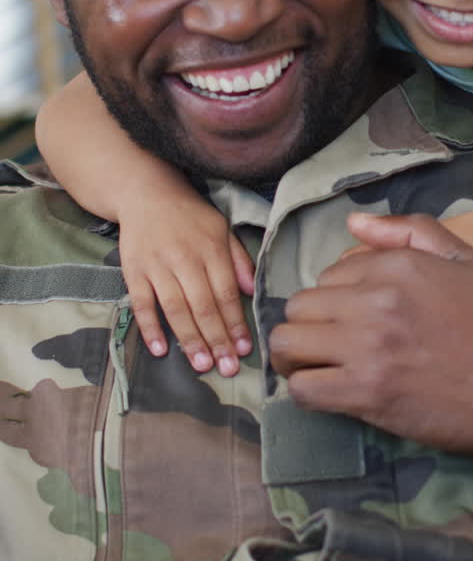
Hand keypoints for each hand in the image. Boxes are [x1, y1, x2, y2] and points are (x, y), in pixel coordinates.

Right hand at [118, 193, 254, 375]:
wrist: (145, 192)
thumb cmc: (189, 215)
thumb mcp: (221, 227)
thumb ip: (238, 259)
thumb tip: (252, 291)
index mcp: (211, 248)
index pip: (226, 293)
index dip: (235, 323)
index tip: (244, 349)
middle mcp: (185, 258)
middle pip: (203, 305)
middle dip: (216, 339)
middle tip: (227, 368)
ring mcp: (157, 265)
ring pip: (175, 308)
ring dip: (189, 339)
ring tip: (201, 365)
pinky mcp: (133, 270)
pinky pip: (141, 303)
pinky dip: (150, 327)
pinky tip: (159, 350)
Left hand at [270, 213, 472, 453]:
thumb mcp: (466, 259)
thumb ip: (409, 231)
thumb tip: (353, 222)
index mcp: (396, 265)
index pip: (328, 273)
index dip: (336, 296)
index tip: (355, 316)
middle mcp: (374, 301)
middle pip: (298, 307)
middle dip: (309, 324)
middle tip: (330, 343)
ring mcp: (367, 349)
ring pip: (288, 344)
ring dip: (298, 356)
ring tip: (319, 366)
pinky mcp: (367, 393)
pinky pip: (303, 388)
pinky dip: (307, 390)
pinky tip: (330, 391)